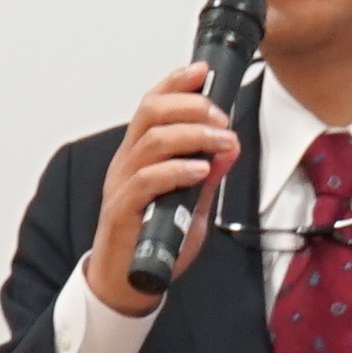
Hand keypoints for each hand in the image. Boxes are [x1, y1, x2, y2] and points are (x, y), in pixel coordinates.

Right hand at [84, 62, 239, 316]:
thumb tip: (230, 146)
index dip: (175, 83)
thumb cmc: (156, 238)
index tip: (203, 70)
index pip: (152, 105)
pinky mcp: (122, 210)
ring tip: (222, 141)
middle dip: (191, 106)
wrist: (128, 282)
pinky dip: (177, 171)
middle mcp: (126, 163)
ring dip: (193, 136)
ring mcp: (122, 185)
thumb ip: (208, 175)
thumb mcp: (191, 203)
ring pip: (152, 142)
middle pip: (150, 113)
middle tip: (222, 117)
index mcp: (139, 154)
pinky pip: (147, 181)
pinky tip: (202, 171)